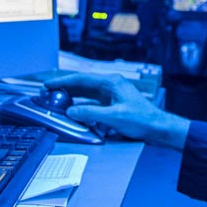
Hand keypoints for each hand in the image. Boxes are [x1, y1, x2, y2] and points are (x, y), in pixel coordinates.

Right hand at [44, 73, 189, 149]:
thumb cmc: (142, 120)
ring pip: (87, 93)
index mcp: (111, 82)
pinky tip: (74, 109)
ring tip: (57, 99)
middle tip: (48, 91)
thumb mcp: (114, 117)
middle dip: (65, 87)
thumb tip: (71, 110)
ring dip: (73, 96)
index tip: (49, 85)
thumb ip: (90, 113)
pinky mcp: (113, 103)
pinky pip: (93, 102)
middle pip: (82, 84)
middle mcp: (111, 85)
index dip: (63, 82)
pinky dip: (82, 105)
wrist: (158, 127)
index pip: (81, 79)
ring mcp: (112, 93)